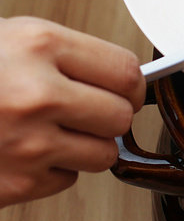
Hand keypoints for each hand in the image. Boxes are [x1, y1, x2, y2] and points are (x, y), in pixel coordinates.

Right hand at [0, 17, 145, 206]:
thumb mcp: (15, 38)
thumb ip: (71, 56)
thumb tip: (126, 77)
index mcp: (39, 45)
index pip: (127, 71)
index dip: (132, 82)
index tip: (129, 87)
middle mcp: (35, 94)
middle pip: (121, 116)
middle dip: (109, 114)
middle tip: (88, 109)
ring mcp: (25, 143)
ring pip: (103, 154)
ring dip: (85, 144)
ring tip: (51, 128)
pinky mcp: (14, 183)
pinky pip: (66, 179)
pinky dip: (52, 168)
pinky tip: (23, 149)